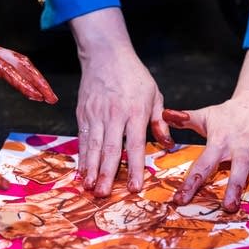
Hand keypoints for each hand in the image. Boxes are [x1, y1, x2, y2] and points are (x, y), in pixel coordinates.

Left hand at [0, 14, 56, 114]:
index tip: (36, 97)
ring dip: (35, 76)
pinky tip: (30, 84)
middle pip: (20, 62)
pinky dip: (26, 71)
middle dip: (38, 80)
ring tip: (47, 95)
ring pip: (19, 60)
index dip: (21, 83)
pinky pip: (12, 59)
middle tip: (52, 99)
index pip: (4, 68)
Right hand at [70, 8, 172, 197]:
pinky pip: (82, 139)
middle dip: (106, 174)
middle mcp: (114, 115)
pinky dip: (81, 156)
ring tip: (89, 187)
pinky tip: (81, 171)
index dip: (135, 168)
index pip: (135, 145)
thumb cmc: (133, 75)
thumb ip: (160, 121)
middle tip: (104, 194)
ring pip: (93, 146)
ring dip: (91, 169)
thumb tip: (167, 145)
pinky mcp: (83, 114)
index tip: (134, 187)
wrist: (105, 54)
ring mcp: (96, 115)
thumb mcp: (154, 95)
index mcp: (135, 112)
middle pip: (110, 149)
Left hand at [163, 94, 248, 212]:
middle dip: (233, 187)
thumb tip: (165, 116)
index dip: (191, 183)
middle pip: (236, 167)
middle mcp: (239, 145)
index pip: (203, 164)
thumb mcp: (205, 115)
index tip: (180, 201)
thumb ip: (184, 119)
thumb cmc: (227, 116)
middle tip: (228, 206)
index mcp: (219, 142)